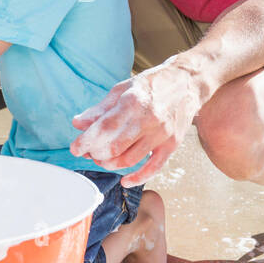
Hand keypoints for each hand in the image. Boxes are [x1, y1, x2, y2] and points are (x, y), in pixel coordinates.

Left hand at [70, 59, 207, 184]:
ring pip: (130, 160)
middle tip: (90, 152)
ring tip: (104, 159)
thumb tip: (78, 123)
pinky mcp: (172, 144)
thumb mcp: (123, 89)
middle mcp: (148, 119)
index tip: (76, 148)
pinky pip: (153, 168)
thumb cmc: (153, 84)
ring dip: (111, 164)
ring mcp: (162, 134)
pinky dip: (137, 178)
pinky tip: (125, 180)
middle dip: (97, 154)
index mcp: (133, 101)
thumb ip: (100, 109)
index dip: (86, 141)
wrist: (188, 82)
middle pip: (115, 147)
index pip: (104, 128)